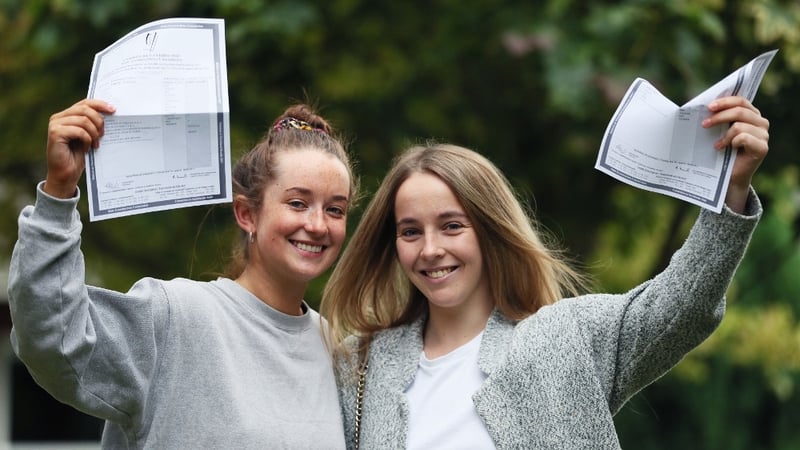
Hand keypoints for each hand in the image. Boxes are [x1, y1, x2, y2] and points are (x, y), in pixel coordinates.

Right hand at [44, 99, 115, 198]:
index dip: (100, 104)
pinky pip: (79, 131)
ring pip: (84, 120)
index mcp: (67, 115)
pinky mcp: (55, 133)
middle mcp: (59, 117)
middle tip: (103, 135)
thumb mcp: (88, 137)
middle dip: (99, 121)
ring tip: (95, 144)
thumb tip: (111, 113)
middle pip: (85, 109)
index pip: (85, 103)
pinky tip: (86, 148)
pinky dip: (87, 140)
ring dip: (94, 133)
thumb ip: (93, 124)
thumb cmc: (78, 156)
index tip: (114, 110)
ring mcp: (55, 124)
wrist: (66, 174)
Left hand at [703, 96, 768, 213]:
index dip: (724, 102)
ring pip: (740, 125)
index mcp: (751, 114)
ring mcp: (763, 135)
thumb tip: (703, 107)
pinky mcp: (762, 148)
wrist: (728, 176)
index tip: (708, 107)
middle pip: (740, 111)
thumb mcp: (719, 131)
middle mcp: (761, 122)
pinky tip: (724, 149)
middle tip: (705, 124)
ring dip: (724, 134)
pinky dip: (731, 142)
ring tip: (717, 144)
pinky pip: (743, 138)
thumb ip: (718, 117)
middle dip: (719, 116)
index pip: (740, 101)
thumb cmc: (722, 152)